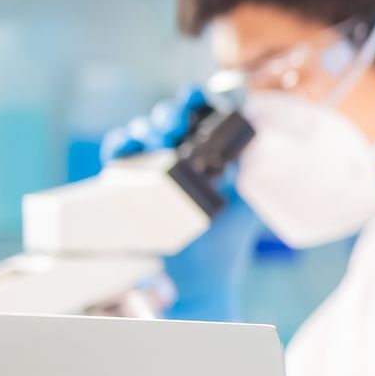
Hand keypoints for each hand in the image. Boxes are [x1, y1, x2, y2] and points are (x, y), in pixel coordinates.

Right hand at [102, 86, 261, 321]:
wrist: (198, 277)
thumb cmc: (224, 239)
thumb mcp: (244, 199)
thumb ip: (247, 168)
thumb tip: (257, 133)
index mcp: (208, 153)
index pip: (200, 115)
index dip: (196, 100)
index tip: (195, 98)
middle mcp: (178, 155)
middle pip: (168, 118)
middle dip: (169, 114)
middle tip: (175, 125)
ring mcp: (152, 168)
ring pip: (142, 132)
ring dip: (146, 127)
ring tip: (156, 137)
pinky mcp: (128, 185)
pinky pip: (117, 155)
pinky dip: (120, 145)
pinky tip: (127, 145)